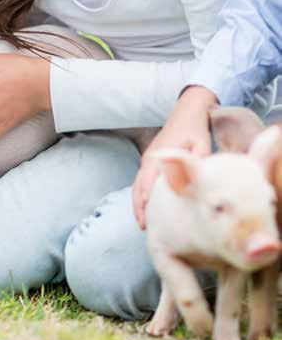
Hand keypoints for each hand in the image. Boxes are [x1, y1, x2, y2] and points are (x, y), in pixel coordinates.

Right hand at [132, 86, 216, 229]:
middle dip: (140, 205)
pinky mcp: (150, 161)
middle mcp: (150, 157)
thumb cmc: (194, 129)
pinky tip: (147, 209)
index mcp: (160, 153)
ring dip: (139, 203)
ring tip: (143, 223)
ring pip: (138, 184)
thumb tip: (197, 173)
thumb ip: (198, 157)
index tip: (147, 211)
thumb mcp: (201, 142)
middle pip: (139, 184)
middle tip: (144, 226)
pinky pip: (142, 181)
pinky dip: (141, 196)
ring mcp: (148, 159)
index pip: (149, 177)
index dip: (146, 195)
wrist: (186, 113)